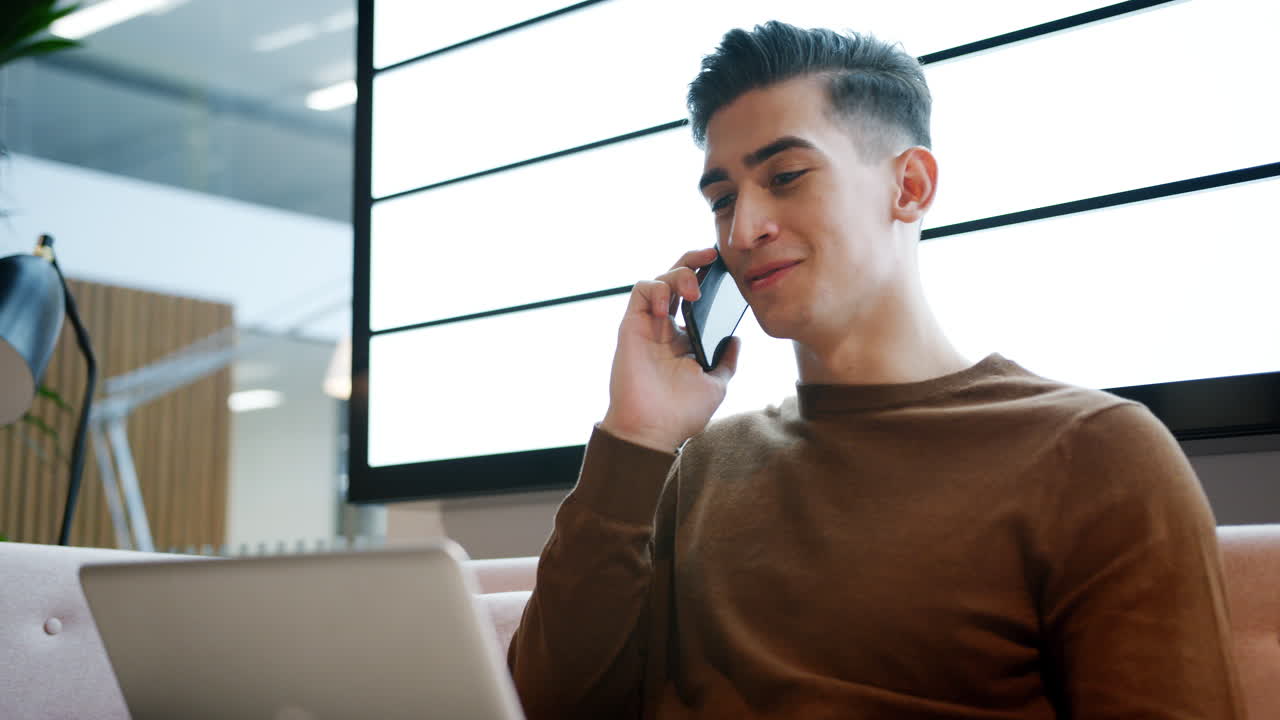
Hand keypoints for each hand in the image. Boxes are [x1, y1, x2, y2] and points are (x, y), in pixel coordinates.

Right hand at [599, 248, 741, 451]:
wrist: (653, 429)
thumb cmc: (681, 413)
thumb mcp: (715, 385)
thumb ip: (726, 361)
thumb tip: (736, 340)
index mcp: (684, 339)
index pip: (695, 298)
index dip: (708, 279)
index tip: (727, 269)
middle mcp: (665, 328)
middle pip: (677, 280)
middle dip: (694, 261)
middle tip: (713, 255)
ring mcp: (648, 325)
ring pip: (660, 280)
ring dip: (679, 274)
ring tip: (694, 292)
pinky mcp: (631, 325)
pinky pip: (640, 291)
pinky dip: (655, 288)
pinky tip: (667, 305)